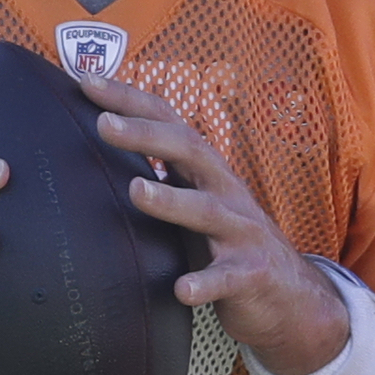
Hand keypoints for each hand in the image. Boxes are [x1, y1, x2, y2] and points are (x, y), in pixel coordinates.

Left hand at [80, 75, 350, 374]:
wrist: (289, 292)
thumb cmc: (226, 242)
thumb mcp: (195, 202)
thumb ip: (160, 180)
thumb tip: (98, 155)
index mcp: (206, 172)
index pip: (168, 122)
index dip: (130, 99)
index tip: (86, 82)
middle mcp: (225, 192)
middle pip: (190, 151)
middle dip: (146, 135)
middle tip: (104, 124)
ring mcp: (240, 232)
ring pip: (206, 211)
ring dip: (171, 200)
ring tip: (137, 191)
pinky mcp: (250, 275)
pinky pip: (226, 279)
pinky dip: (205, 284)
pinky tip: (182, 289)